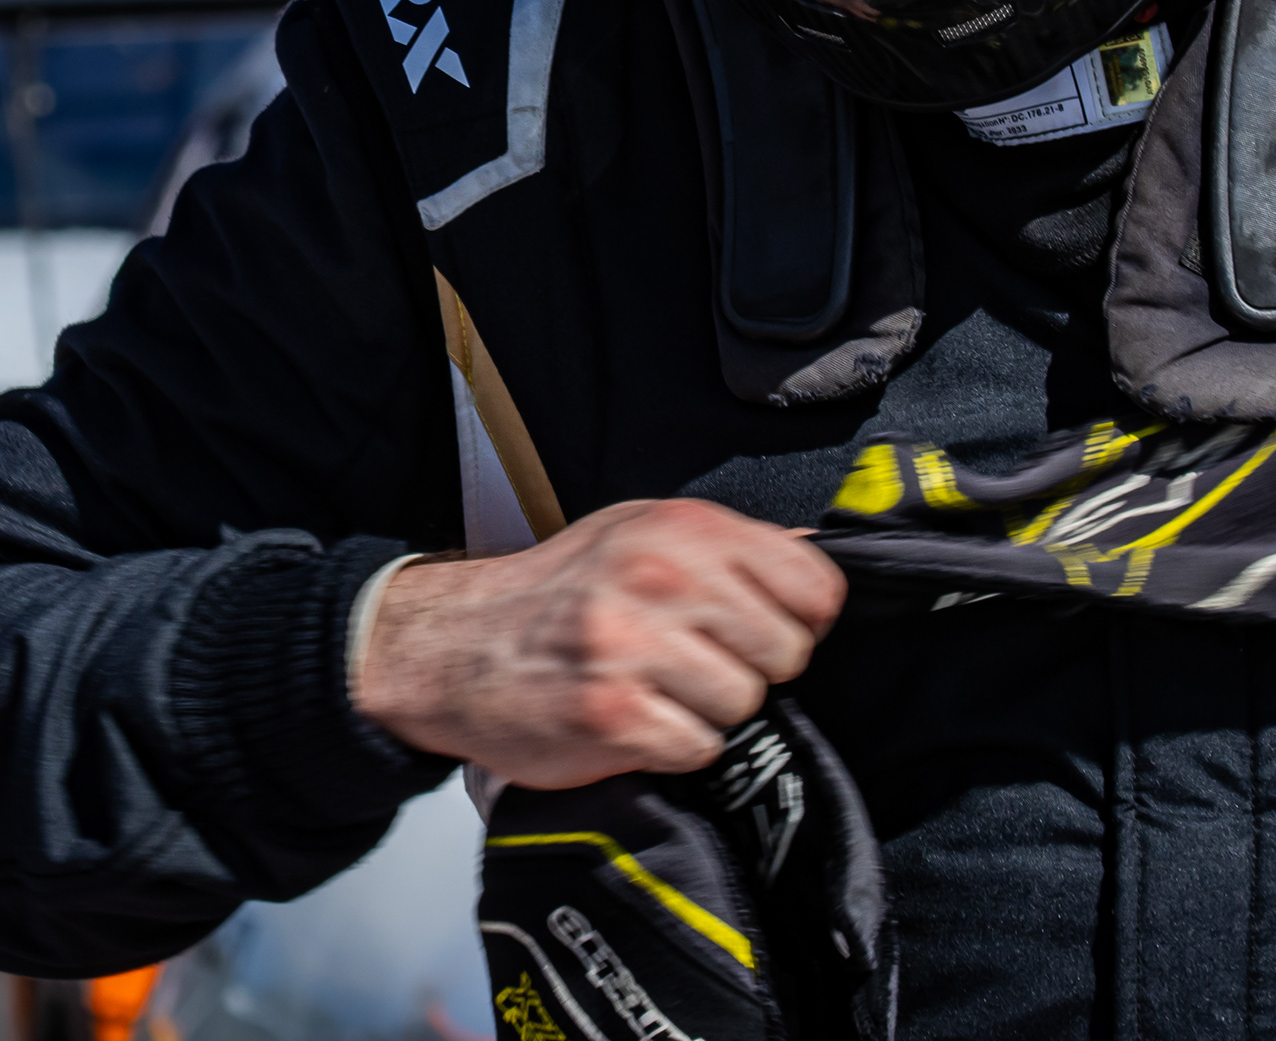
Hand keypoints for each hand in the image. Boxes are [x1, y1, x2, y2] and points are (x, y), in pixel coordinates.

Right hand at [354, 498, 845, 788]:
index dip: (800, 620)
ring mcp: (634, 646)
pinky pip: (699, 748)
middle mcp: (660, 576)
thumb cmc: (561, 593)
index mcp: (681, 527)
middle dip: (751, 669)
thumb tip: (822, 561)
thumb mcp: (640, 534)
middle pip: (787, 652)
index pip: (815, 585)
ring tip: (656, 691)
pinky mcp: (611, 714)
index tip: (761, 631)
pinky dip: (673, 747)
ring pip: (745, 704)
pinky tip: (634, 721)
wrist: (453, 645)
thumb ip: (728, 549)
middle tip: (695, 665)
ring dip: (707, 711)